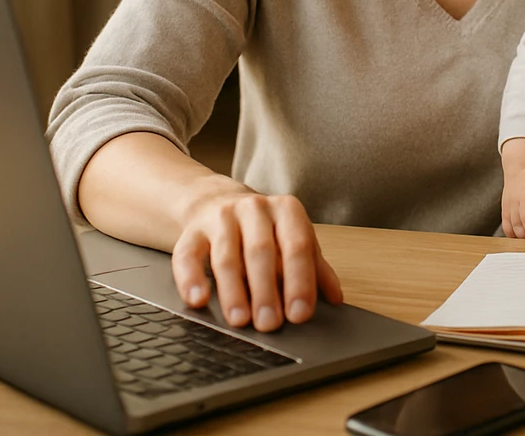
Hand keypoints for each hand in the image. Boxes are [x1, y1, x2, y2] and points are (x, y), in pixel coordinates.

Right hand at [171, 190, 342, 331]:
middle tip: (270, 324)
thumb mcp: (294, 240)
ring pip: (226, 256)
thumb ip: (315, 268)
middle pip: (261, 252)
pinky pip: (188, 255)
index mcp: (286, 210)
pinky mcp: (192, 230)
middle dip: (266, 291)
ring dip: (233, 291)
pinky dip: (191, 279)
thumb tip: (336, 299)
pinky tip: (198, 300)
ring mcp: (221, 217)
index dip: (300, 281)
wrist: (217, 201)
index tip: (299, 314)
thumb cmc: (265, 230)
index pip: (297, 246)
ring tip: (240, 321)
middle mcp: (254, 208)